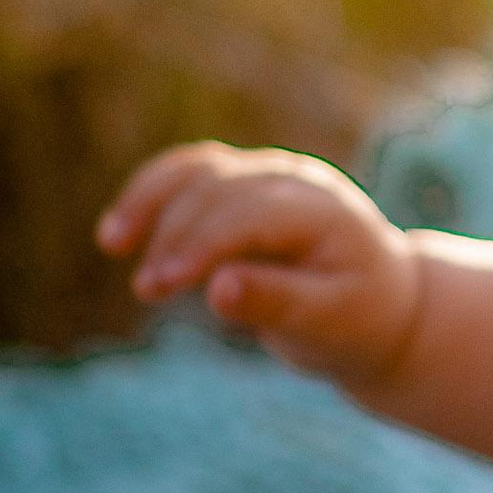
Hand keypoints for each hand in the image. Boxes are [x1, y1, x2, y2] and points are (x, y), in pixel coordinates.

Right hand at [96, 142, 423, 385]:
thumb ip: (277, 303)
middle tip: (146, 290)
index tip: (164, 281)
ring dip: (150, 201)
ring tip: (112, 244)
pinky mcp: (241, 186)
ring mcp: (266, 176)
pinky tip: (118, 233)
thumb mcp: (327, 322)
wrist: (380, 301)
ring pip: (198, 170)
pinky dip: (151, 195)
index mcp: (324, 212)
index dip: (205, 241)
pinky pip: (189, 176)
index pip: (253, 212)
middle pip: (219, 189)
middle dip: (176, 235)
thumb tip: (218, 289)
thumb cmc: (356, 317)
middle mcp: (294, 181)